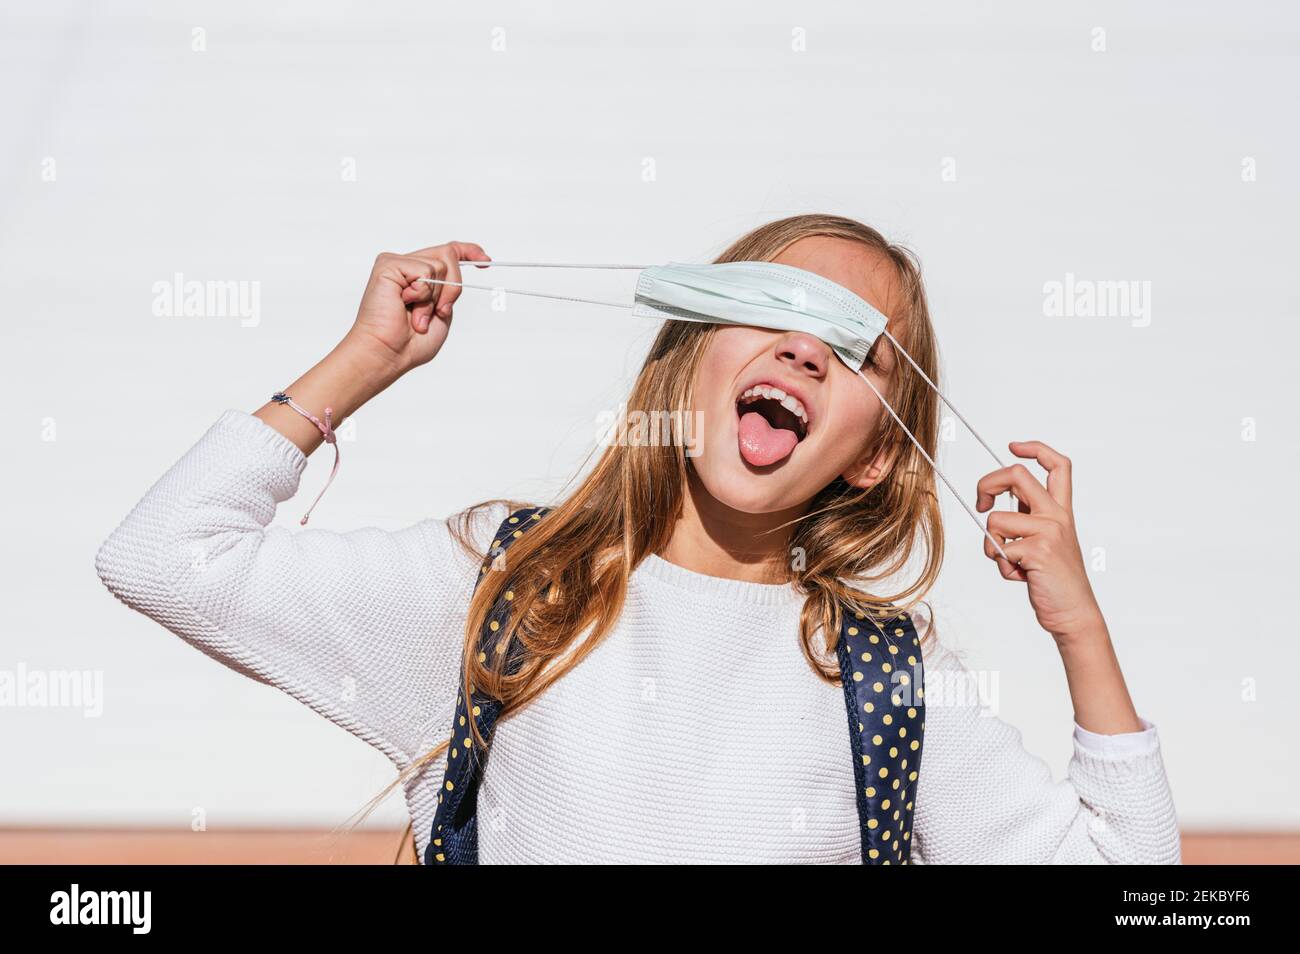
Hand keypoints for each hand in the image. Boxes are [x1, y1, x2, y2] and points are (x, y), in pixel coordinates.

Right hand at [343, 241, 491, 375]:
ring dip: (434, 298)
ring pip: (439, 265)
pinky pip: (424, 271)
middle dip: (453, 288)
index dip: (468, 251)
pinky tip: (404, 304)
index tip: (485, 261)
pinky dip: (422, 294)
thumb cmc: (411, 342)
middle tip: (440, 312)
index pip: (447, 252)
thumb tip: (471, 264)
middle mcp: (407, 266)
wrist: (388, 353)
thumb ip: (450, 289)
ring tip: (416, 316)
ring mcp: (396, 263)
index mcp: (418, 277)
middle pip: (448, 255)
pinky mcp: (388, 264)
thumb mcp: (442, 312)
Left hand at [975, 441, 1104, 642]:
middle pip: (1017, 474)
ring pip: (995, 520)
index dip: (1035, 448)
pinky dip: (1002, 566)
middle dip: (987, 484)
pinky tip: (1021, 577)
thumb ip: (1027, 520)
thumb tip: (993, 507)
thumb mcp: (1046, 542)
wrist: (1073, 612)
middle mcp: (1057, 515)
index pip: (1058, 465)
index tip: (1013, 446)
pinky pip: (998, 548)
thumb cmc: (1053, 579)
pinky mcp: (1038, 550)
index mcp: (1061, 510)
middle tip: (981, 504)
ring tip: (1013, 562)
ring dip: (993, 545)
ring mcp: (1049, 531)